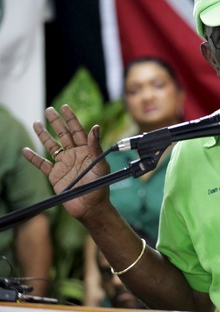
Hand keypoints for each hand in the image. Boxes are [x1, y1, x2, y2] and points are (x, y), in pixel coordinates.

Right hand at [21, 105, 109, 219]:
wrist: (90, 205)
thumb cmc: (100, 185)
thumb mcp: (100, 164)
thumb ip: (95, 146)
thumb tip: (95, 126)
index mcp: (86, 150)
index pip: (77, 130)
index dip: (71, 119)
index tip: (65, 107)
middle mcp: (74, 154)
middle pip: (63, 134)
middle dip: (56, 122)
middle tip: (49, 110)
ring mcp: (63, 164)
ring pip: (51, 146)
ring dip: (43, 135)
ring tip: (36, 123)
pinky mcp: (55, 175)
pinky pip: (42, 164)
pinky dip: (33, 158)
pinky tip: (25, 150)